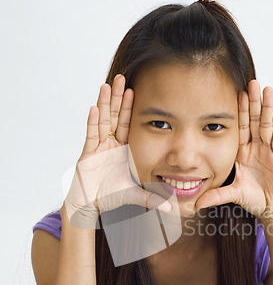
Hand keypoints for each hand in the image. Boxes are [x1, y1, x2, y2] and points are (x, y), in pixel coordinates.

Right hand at [63, 75, 171, 227]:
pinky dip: (93, 122)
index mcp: (123, 150)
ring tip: (107, 85)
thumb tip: (173, 207)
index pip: (127, 124)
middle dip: (118, 97)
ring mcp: (98, 148)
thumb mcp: (136, 195)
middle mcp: (111, 145)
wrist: (90, 205)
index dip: (130, 108)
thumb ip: (153, 199)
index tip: (134, 90)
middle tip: (121, 77)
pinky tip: (94, 108)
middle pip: (114, 117)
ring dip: (104, 103)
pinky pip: (91, 135)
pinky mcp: (88, 154)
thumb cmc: (110, 197)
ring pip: (102, 121)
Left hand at [195, 80, 272, 220]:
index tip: (238, 93)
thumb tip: (196, 204)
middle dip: (254, 102)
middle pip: (255, 121)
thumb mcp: (232, 194)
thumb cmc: (251, 198)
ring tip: (267, 90)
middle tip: (253, 82)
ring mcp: (268, 152)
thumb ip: (216, 196)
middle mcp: (255, 148)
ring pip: (267, 126)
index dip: (240, 111)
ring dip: (267, 108)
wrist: (269, 208)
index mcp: (241, 152)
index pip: (241, 127)